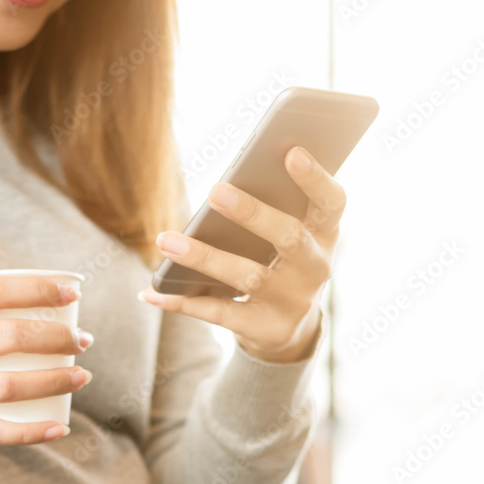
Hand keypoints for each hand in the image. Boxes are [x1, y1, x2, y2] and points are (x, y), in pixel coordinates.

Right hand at [0, 276, 92, 444]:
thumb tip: (41, 303)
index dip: (38, 289)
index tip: (73, 292)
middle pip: (8, 338)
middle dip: (56, 338)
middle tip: (82, 341)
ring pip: (5, 387)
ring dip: (52, 381)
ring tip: (81, 377)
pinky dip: (29, 432)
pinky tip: (59, 428)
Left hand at [139, 147, 345, 363]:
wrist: (290, 332)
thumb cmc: (281, 264)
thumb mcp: (291, 236)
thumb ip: (273, 207)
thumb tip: (223, 184)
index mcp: (324, 235)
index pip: (332, 203)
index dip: (316, 178)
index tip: (292, 151)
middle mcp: (314, 269)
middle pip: (289, 238)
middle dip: (253, 213)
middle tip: (215, 191)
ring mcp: (292, 302)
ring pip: (249, 277)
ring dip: (205, 257)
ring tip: (166, 240)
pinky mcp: (265, 329)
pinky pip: (220, 314)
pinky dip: (182, 303)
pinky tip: (151, 293)